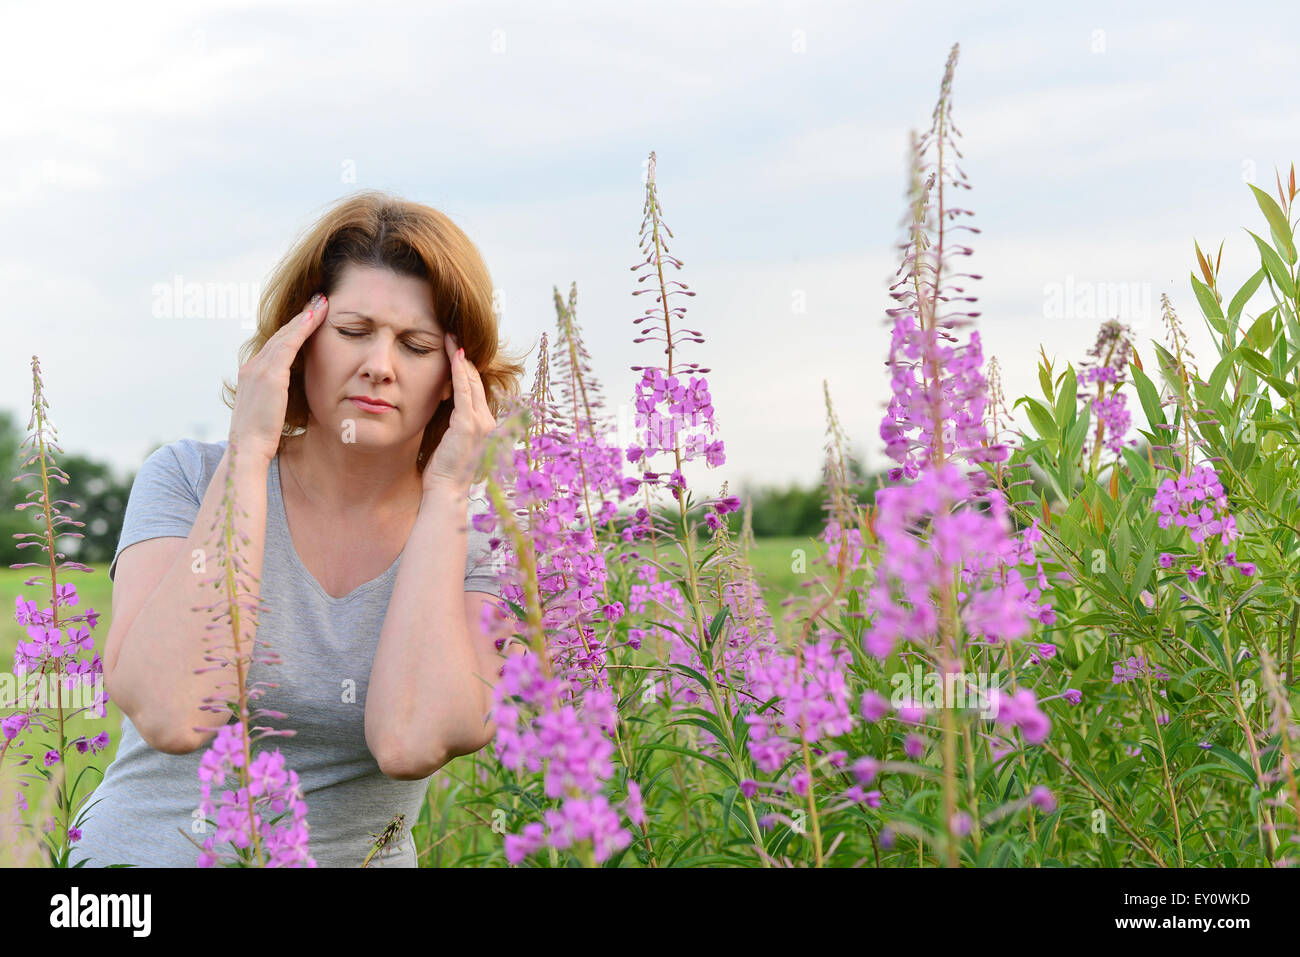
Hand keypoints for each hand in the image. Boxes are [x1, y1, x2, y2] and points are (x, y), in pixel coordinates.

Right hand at [228, 293, 327, 467]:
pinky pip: (289, 344)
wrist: (247, 451)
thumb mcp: (269, 413)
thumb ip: (278, 399)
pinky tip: (316, 317)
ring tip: (321, 302)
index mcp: (251, 375)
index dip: (294, 330)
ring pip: (285, 335)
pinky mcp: (270, 375)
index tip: (309, 317)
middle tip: (318, 300)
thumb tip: (291, 398)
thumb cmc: (262, 440)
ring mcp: (259, 369)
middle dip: (300, 316)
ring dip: (305, 316)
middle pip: (281, 335)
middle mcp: (252, 367)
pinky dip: (302, 328)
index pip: (277, 346)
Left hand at [422, 331, 496, 495]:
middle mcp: (488, 421)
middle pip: (476, 380)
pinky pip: (464, 391)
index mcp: (484, 424)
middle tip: (453, 334)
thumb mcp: (450, 442)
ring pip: (471, 381)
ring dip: (460, 357)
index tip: (454, 349)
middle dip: (464, 356)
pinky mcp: (469, 424)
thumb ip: (451, 422)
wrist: (447, 491)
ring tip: (451, 337)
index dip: (465, 367)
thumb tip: (440, 405)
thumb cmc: (444, 471)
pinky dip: (458, 371)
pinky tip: (453, 355)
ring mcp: (481, 422)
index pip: (476, 389)